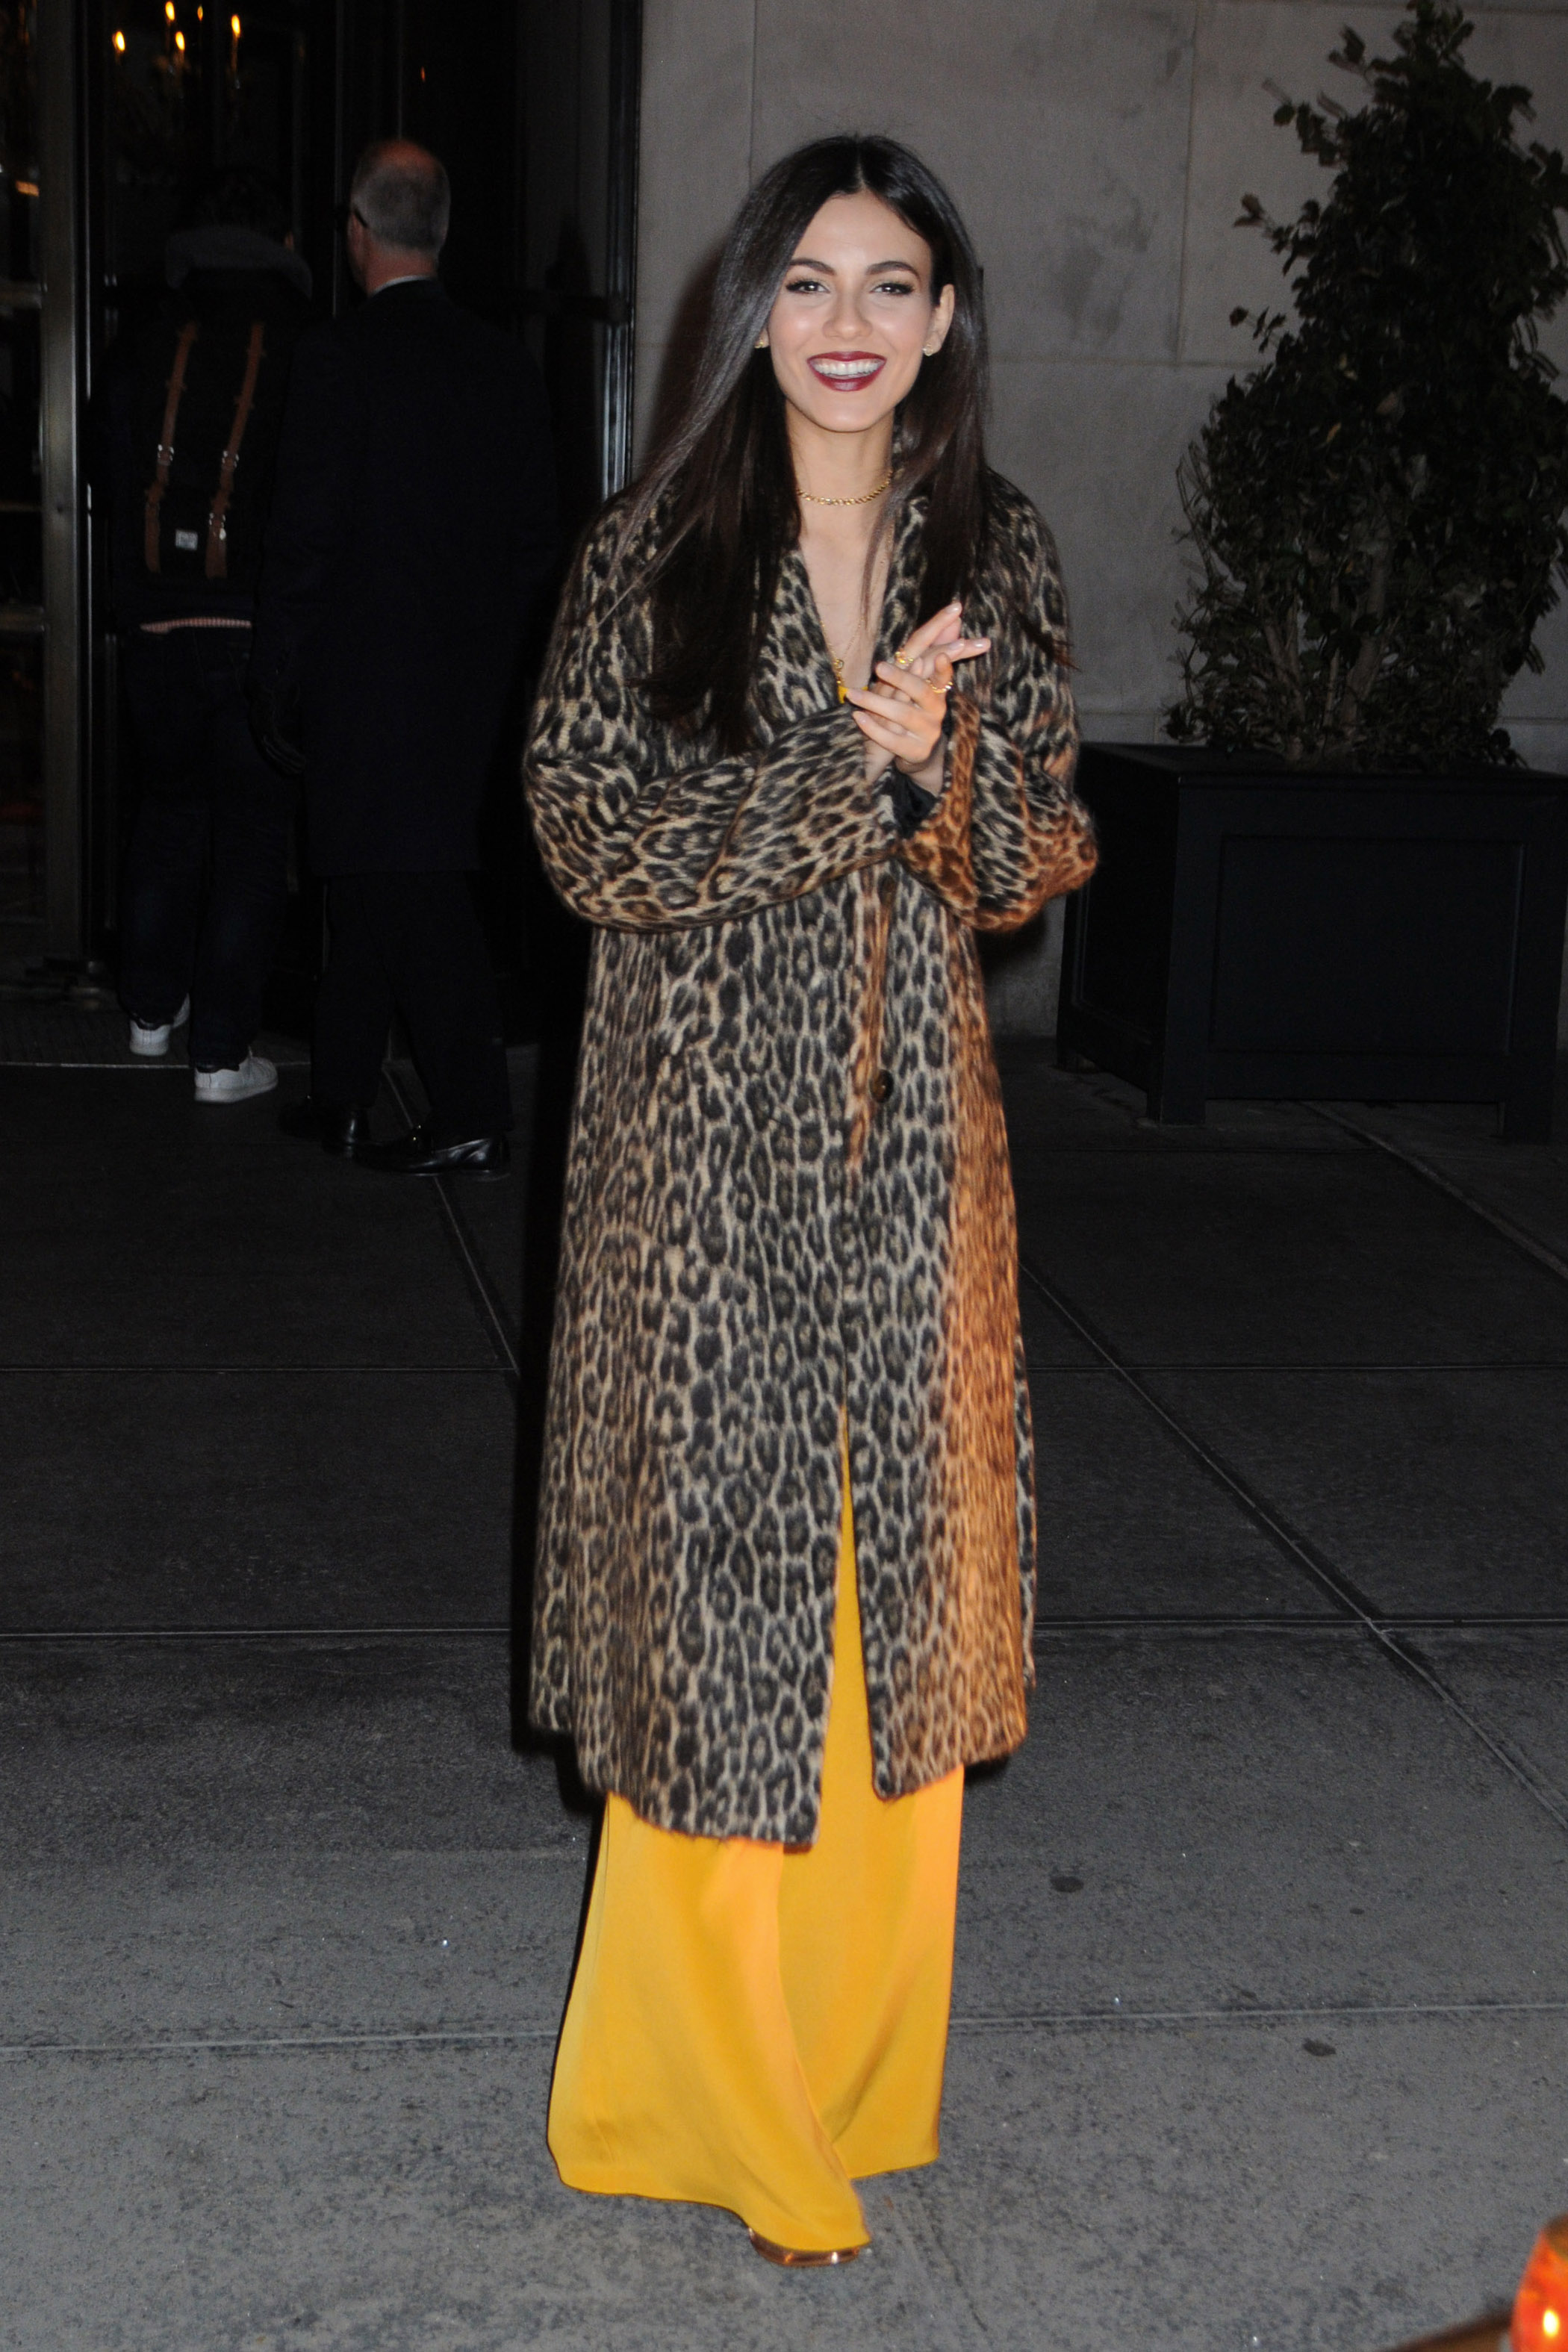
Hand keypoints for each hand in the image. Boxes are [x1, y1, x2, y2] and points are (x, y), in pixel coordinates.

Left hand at [845, 601, 990, 784]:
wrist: (919, 753)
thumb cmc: (918, 709)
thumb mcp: (926, 681)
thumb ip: (938, 649)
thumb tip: (957, 616)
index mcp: (939, 691)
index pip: (943, 675)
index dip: (943, 667)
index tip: (940, 657)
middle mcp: (936, 711)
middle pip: (920, 692)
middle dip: (901, 678)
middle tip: (879, 667)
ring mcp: (927, 733)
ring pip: (902, 715)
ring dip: (875, 703)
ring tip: (851, 694)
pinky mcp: (914, 752)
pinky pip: (892, 740)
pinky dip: (873, 728)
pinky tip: (858, 717)